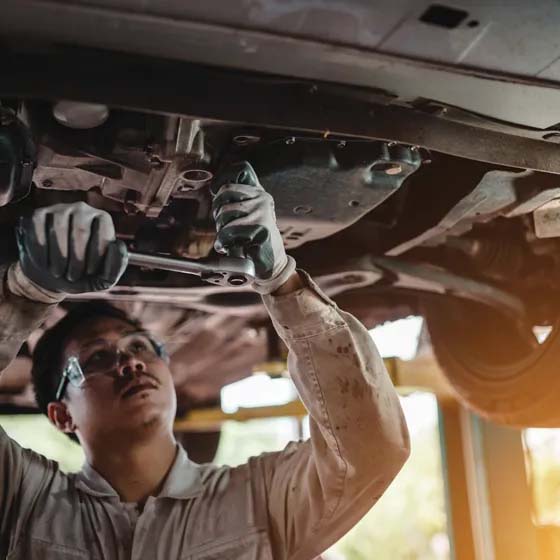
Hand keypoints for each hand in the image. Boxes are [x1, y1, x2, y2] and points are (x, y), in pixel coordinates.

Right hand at [7, 202, 127, 302]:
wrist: (50, 277)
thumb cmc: (82, 275)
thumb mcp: (103, 278)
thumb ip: (117, 266)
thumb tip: (118, 245)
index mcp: (103, 220)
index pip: (104, 236)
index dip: (97, 258)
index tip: (90, 272)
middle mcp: (83, 209)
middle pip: (80, 233)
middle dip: (76, 262)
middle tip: (72, 276)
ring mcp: (59, 209)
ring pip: (58, 231)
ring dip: (58, 259)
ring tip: (59, 272)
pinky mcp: (38, 215)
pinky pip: (38, 232)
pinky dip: (41, 254)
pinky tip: (44, 264)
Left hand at [212, 162, 295, 293]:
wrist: (271, 263)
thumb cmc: (255, 240)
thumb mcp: (247, 215)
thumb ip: (236, 200)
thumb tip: (215, 190)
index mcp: (258, 192)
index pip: (241, 169)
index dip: (223, 177)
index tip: (216, 192)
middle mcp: (262, 198)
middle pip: (225, 191)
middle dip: (217, 209)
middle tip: (222, 224)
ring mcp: (262, 212)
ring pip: (225, 211)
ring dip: (220, 227)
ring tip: (226, 237)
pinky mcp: (260, 228)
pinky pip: (229, 230)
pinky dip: (223, 241)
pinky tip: (226, 246)